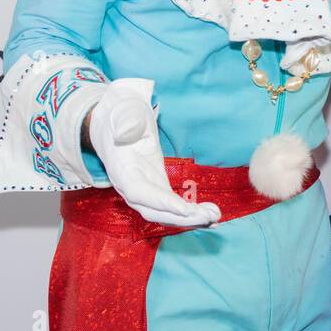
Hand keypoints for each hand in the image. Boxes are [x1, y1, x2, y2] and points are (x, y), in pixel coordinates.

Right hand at [86, 79, 220, 227]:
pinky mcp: (157, 188)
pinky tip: (210, 215)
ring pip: (164, 213)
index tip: (185, 210)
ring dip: (189, 219)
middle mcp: (130, 185)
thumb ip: (126, 120)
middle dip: (181, 218)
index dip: (161, 203)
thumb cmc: (121, 115)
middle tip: (209, 217)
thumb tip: (125, 131)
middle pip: (154, 210)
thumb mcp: (123, 111)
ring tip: (214, 216)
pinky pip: (172, 207)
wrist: (115, 122)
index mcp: (121, 168)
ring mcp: (145, 189)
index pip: (139, 192)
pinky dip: (190, 214)